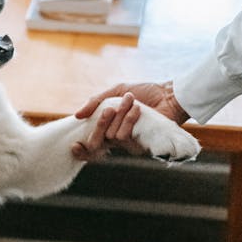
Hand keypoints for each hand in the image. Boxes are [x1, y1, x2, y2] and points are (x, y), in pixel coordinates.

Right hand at [72, 82, 189, 161]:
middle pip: (96, 143)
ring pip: (112, 136)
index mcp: (108, 128)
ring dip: (120, 116)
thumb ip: (95, 101)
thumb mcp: (115, 91)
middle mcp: (117, 139)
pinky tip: (138, 109)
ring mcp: (129, 144)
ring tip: (132, 102)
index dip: (81, 150)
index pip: (90, 145)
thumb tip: (77, 115)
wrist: (167, 94)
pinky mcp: (141, 145)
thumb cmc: (144, 92)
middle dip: (100, 125)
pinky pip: (125, 137)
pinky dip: (129, 120)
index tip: (74, 146)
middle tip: (108, 110)